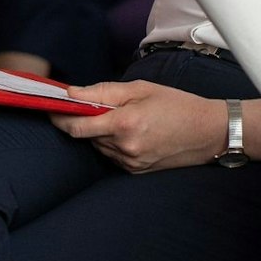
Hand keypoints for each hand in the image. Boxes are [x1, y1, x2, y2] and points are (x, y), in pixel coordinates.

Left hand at [52, 80, 225, 174]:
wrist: (208, 132)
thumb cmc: (178, 104)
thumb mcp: (143, 88)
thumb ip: (104, 91)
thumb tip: (73, 93)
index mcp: (125, 123)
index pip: (77, 126)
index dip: (60, 118)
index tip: (51, 108)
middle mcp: (124, 147)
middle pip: (86, 135)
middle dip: (86, 120)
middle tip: (98, 106)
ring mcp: (129, 163)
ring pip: (98, 146)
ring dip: (100, 132)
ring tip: (124, 118)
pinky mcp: (135, 171)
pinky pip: (112, 156)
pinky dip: (114, 143)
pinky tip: (133, 132)